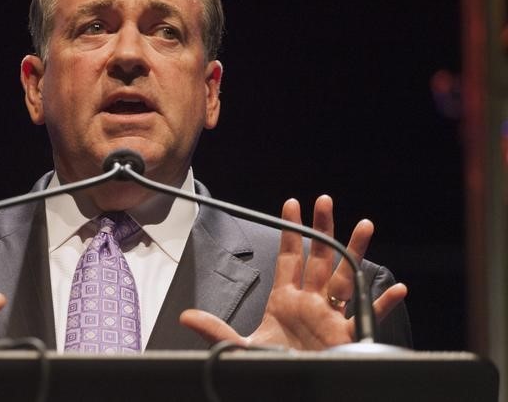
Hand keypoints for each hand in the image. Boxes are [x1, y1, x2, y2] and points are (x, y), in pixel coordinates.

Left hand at [180, 195, 406, 349]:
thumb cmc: (271, 367)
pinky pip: (368, 316)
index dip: (289, 232)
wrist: (293, 387)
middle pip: (318, 258)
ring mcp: (330, 317)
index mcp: (285, 301)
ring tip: (364, 226)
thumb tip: (186, 316)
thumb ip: (215, 331)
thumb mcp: (241, 347)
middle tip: (325, 200)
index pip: (287, 259)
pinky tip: (397, 288)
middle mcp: (310, 303)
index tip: (291, 204)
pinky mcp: (347, 338)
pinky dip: (382, 303)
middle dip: (321, 229)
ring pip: (345, 277)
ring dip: (355, 253)